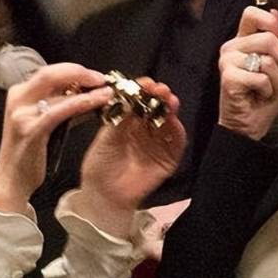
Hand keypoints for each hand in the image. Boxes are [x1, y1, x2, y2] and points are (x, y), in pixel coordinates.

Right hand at [0, 63, 113, 212]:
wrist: (12, 179)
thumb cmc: (29, 152)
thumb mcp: (45, 122)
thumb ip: (62, 105)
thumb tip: (89, 93)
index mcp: (20, 93)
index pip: (50, 72)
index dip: (75, 70)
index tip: (96, 76)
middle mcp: (18, 98)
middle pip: (52, 73)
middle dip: (81, 72)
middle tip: (102, 79)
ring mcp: (22, 113)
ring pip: (58, 90)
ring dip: (87, 89)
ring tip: (107, 91)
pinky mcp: (31, 129)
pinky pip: (61, 110)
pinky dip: (82, 103)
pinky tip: (97, 102)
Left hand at [78, 80, 184, 236]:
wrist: (104, 194)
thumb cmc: (100, 164)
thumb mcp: (106, 137)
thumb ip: (120, 118)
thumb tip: (130, 95)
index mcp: (129, 120)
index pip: (140, 100)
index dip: (143, 90)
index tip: (145, 83)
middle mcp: (146, 129)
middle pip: (157, 107)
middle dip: (160, 96)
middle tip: (160, 88)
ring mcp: (158, 143)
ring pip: (169, 122)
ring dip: (170, 109)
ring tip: (169, 100)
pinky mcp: (168, 158)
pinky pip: (176, 142)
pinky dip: (177, 130)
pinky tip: (173, 121)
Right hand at [218, 7, 277, 139]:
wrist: (248, 126)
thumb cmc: (261, 97)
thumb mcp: (275, 65)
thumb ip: (274, 40)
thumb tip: (275, 12)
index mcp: (241, 42)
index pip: (251, 14)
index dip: (271, 22)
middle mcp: (230, 48)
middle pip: (269, 39)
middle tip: (273, 79)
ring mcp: (227, 62)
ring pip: (268, 59)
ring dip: (276, 80)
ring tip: (265, 89)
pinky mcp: (228, 77)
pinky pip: (262, 78)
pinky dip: (267, 91)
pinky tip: (257, 96)